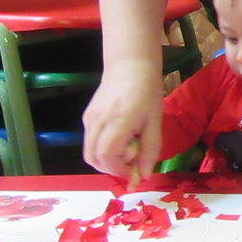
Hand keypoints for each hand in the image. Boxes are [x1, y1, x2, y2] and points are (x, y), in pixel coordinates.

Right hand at [82, 60, 163, 184]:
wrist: (130, 66)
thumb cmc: (147, 92)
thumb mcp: (155, 121)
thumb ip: (150, 149)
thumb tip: (144, 175)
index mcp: (117, 121)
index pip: (106, 157)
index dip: (119, 170)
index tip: (135, 170)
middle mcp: (97, 121)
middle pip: (92, 159)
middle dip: (111, 168)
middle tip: (131, 162)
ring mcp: (88, 119)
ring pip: (89, 152)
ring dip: (106, 160)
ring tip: (127, 148)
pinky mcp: (86, 117)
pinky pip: (90, 141)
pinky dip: (102, 149)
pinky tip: (119, 139)